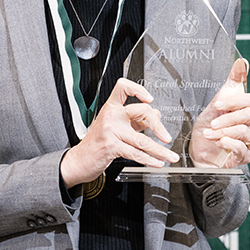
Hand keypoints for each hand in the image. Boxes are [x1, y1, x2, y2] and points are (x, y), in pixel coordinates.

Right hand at [60, 78, 179, 188]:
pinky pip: (136, 152)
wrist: (79, 160)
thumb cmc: (96, 143)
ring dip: (160, 150)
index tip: (150, 99)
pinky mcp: (111, 146)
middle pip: (142, 112)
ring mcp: (110, 130)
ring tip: (170, 156)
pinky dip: (150, 159)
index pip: (123, 87)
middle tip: (167, 137)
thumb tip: (155, 114)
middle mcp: (111, 115)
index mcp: (111, 107)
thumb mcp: (114, 126)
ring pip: (143, 139)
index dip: (138, 89)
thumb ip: (134, 120)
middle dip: (159, 127)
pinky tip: (157, 162)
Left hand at [189, 59, 249, 167]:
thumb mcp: (217, 102)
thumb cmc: (210, 125)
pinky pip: (241, 149)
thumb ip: (232, 83)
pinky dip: (227, 143)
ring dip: (222, 131)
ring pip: (244, 133)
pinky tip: (218, 141)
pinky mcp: (244, 157)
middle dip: (228, 118)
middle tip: (213, 121)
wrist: (199, 149)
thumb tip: (241, 62)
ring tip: (209, 133)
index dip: (234, 101)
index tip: (218, 104)